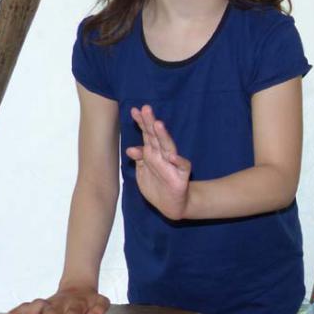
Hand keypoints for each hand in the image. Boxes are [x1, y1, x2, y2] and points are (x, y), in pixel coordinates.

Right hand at [5, 287, 109, 313]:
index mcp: (77, 304)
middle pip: (52, 310)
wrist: (78, 288)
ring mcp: (49, 303)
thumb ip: (99, 310)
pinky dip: (16, 311)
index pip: (73, 311)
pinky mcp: (40, 304)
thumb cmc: (90, 301)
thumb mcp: (101, 302)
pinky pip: (26, 306)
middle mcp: (61, 303)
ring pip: (37, 305)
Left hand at [126, 105, 191, 219]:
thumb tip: (130, 148)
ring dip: (164, 137)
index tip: (134, 110)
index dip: (141, 123)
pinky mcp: (182, 176)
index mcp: (153, 153)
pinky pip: (182, 167)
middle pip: (156, 137)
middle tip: (146, 108)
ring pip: (169, 148)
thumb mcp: (144, 172)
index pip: (147, 134)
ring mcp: (173, 165)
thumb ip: (139, 158)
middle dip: (151, 123)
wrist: (172, 205)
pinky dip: (178, 162)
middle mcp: (163, 155)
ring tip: (158, 125)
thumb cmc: (157, 185)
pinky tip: (173, 157)